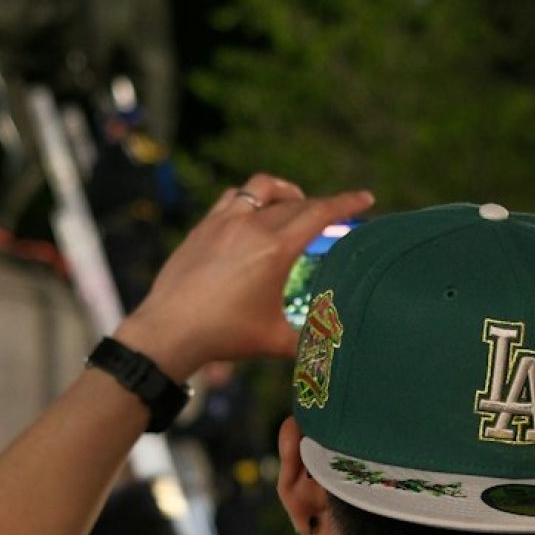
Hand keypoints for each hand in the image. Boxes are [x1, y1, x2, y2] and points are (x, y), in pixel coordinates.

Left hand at [114, 173, 372, 380]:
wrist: (169, 330)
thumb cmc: (224, 336)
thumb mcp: (275, 340)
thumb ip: (310, 339)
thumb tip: (336, 346)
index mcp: (275, 249)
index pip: (320, 213)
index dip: (347, 203)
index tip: (365, 198)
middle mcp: (251, 226)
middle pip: (296, 203)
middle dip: (321, 206)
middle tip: (334, 216)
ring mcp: (223, 222)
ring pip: (261, 188)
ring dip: (284, 192)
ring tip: (293, 204)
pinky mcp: (203, 228)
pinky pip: (232, 199)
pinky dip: (251, 200)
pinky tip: (253, 215)